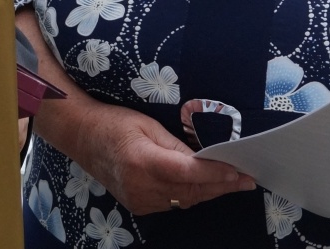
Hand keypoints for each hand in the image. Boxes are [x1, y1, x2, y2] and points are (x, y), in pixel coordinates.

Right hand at [69, 103, 253, 215]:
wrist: (81, 137)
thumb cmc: (114, 123)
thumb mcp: (147, 124)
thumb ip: (177, 146)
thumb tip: (205, 160)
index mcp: (142, 161)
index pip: (189, 173)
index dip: (216, 174)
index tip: (239, 172)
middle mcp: (141, 186)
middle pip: (191, 191)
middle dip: (221, 186)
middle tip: (247, 180)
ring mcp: (139, 200)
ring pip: (184, 201)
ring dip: (210, 192)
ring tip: (233, 183)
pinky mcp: (138, 205)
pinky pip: (173, 204)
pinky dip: (191, 195)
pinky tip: (206, 187)